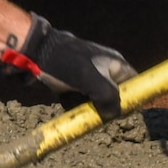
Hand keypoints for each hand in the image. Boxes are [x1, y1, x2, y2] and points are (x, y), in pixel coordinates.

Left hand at [1, 14, 135, 117]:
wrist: (33, 53)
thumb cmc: (64, 63)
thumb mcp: (90, 79)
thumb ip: (107, 96)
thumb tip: (114, 114)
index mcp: (115, 63)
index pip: (134, 83)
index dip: (133, 98)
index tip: (124, 113)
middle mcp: (104, 68)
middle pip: (114, 94)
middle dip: (105, 106)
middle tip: (96, 113)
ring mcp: (87, 75)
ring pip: (95, 99)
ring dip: (86, 106)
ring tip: (75, 102)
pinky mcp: (72, 81)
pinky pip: (79, 98)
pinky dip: (73, 103)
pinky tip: (64, 99)